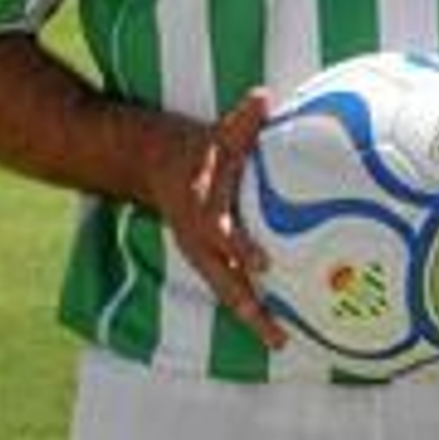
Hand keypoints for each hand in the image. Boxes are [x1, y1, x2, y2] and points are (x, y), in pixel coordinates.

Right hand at [140, 88, 285, 349]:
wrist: (157, 165)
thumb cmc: (198, 148)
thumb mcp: (218, 132)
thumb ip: (243, 119)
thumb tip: (262, 96)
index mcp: (203, 212)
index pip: (222, 234)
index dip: (241, 249)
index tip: (263, 262)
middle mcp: (202, 242)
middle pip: (225, 283)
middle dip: (251, 310)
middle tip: (279, 335)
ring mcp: (204, 255)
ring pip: (228, 293)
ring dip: (253, 318)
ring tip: (282, 342)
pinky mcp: (209, 260)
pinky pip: (231, 287)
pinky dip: (250, 307)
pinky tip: (278, 326)